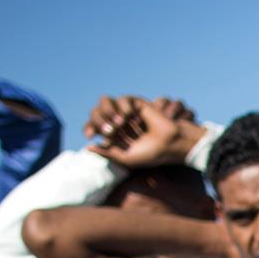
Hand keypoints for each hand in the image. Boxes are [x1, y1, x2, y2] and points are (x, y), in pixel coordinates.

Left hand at [89, 98, 208, 169]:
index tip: (89, 135)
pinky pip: (124, 100)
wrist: (170, 145)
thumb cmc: (150, 155)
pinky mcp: (138, 104)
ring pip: (108, 103)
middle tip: (108, 130)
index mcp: (114, 136)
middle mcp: (119, 122)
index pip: (95, 127)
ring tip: (120, 124)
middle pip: (98, 113)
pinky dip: (124, 107)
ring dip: (110, 112)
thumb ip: (107, 153)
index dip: (90, 128)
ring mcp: (128, 113)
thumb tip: (88, 147)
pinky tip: (132, 117)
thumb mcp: (125, 158)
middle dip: (99, 119)